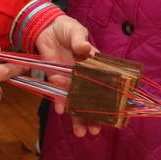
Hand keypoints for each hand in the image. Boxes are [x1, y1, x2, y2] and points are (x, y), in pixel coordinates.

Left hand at [35, 15, 100, 136]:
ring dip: (77, 116)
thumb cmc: (66, 28)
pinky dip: (59, 102)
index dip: (109, 95)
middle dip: (93, 114)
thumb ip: (79, 40)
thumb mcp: (75, 30)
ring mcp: (69, 77)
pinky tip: (60, 111)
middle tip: (96, 130)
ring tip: (81, 133)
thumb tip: (85, 48)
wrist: (46, 27)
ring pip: (75, 100)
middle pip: (90, 96)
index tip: (114, 109)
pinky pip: (58, 93)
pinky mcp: (55, 77)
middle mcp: (82, 73)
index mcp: (93, 62)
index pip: (104, 80)